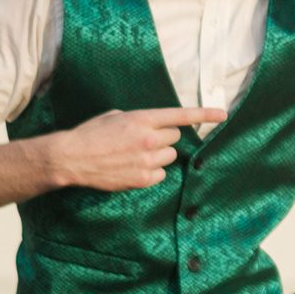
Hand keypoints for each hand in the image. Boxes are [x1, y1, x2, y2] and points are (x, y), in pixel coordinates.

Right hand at [47, 106, 226, 190]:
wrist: (70, 158)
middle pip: (175, 138)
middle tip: (143, 140)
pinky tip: (133, 168)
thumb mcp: (116, 116)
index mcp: (142, 119)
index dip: (205, 114)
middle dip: (163, 138)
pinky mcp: (142, 179)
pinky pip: (160, 174)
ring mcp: (146, 161)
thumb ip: (141, 120)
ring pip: (169, 156)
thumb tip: (155, 126)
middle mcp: (149, 139)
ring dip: (158, 155)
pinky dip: (152, 172)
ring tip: (135, 155)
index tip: (223, 114)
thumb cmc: (91, 134)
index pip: (181, 116)